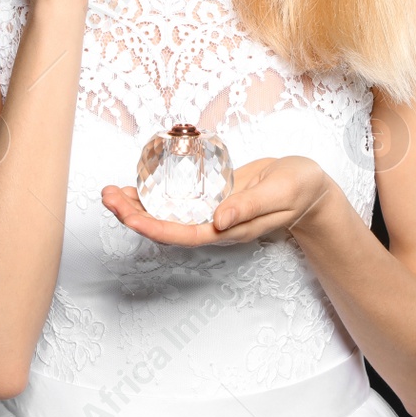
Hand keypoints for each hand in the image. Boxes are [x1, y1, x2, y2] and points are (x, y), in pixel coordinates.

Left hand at [101, 157, 334, 246]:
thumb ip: (249, 207)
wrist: (309, 185)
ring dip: (138, 204)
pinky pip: (178, 198)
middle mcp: (215, 225)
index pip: (183, 234)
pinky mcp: (211, 196)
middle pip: (166, 226)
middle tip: (107, 196)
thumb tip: (217, 220)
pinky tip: (138, 182)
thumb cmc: (298, 190)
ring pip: (167, 213)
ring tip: (110, 191)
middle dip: (134, 213)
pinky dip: (156, 191)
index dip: (152, 226)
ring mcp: (211, 211)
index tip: (127, 215)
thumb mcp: (279, 194)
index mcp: (229, 230)